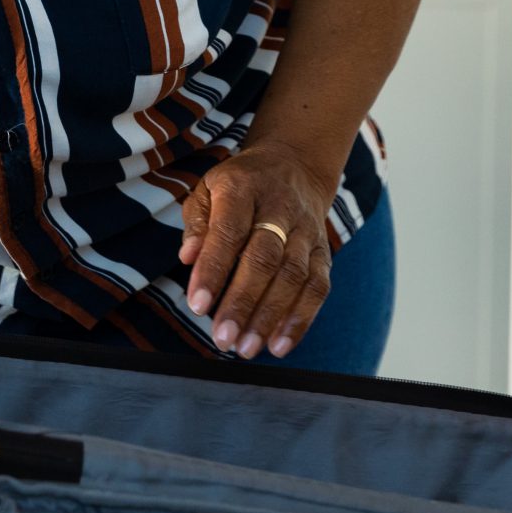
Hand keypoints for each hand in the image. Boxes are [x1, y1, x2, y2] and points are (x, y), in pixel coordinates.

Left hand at [175, 144, 336, 360]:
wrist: (294, 165)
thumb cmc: (240, 185)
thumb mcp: (209, 189)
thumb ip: (197, 223)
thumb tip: (187, 258)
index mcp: (242, 188)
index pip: (228, 232)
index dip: (213, 271)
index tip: (197, 306)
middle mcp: (279, 208)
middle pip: (264, 259)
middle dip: (243, 303)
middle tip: (223, 338)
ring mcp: (306, 230)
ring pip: (293, 276)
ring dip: (270, 317)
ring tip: (247, 347)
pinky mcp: (323, 250)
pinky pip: (318, 286)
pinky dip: (301, 319)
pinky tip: (279, 345)